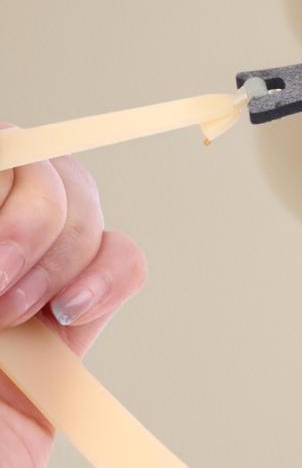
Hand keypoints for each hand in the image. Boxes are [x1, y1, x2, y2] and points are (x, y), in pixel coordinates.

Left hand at [0, 139, 146, 467]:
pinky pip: (123, 264)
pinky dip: (110, 278)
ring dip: (64, 257)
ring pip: (87, 209)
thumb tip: (14, 162)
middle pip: (44, 168)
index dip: (9, 170)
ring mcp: (30, 277)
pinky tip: (70, 313)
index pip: (1, 150)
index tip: (2, 240)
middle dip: (31, 220)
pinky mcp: (73, 318)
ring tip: (15, 313)